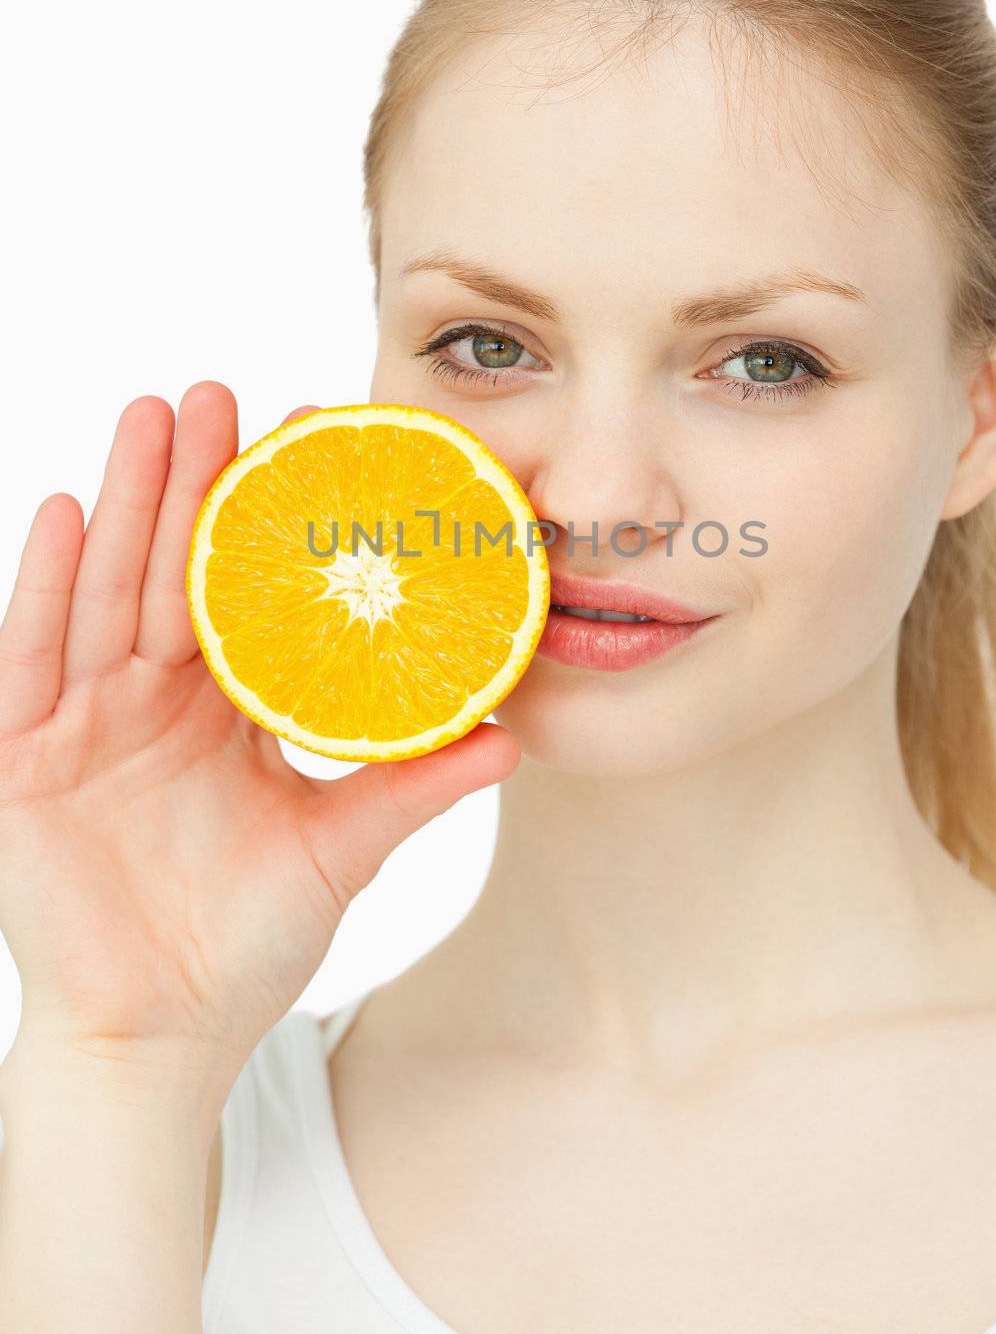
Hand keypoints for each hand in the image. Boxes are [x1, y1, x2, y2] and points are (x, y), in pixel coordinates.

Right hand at [0, 382, 520, 1099]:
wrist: (163, 1035)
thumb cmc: (244, 943)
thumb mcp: (340, 848)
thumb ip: (414, 787)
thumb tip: (513, 736)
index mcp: (227, 710)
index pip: (245, 591)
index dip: (267, 518)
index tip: (303, 437)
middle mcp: (154, 700)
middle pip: (171, 569)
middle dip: (190, 481)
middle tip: (217, 394)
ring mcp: (84, 723)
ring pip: (106, 592)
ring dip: (125, 503)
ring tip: (151, 418)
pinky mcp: (23, 758)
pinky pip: (30, 659)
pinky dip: (43, 587)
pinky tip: (65, 511)